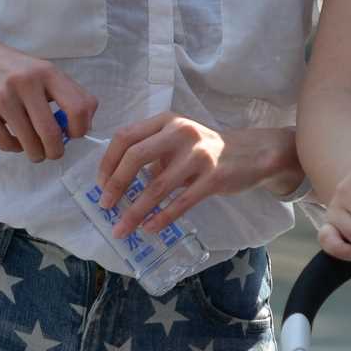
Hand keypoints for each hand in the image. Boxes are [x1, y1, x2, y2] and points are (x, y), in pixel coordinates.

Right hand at [0, 25, 95, 160]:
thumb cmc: (16, 70)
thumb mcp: (44, 72)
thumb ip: (70, 94)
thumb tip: (87, 126)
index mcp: (47, 72)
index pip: (78, 107)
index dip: (81, 129)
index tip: (73, 135)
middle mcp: (25, 83)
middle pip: (50, 133)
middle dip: (55, 151)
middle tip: (53, 152)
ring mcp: (1, 98)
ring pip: (28, 143)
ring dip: (36, 154)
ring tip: (36, 151)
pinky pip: (6, 144)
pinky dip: (15, 148)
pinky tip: (16, 141)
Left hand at [98, 118, 290, 235]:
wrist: (251, 154)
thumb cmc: (205, 151)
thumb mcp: (176, 141)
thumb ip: (150, 154)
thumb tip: (117, 181)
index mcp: (165, 121)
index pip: (126, 137)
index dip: (108, 162)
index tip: (100, 185)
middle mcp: (180, 132)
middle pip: (135, 156)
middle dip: (115, 185)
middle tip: (105, 206)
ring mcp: (198, 155)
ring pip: (157, 186)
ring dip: (135, 211)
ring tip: (122, 228)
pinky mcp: (213, 178)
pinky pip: (180, 202)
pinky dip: (161, 218)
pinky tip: (149, 229)